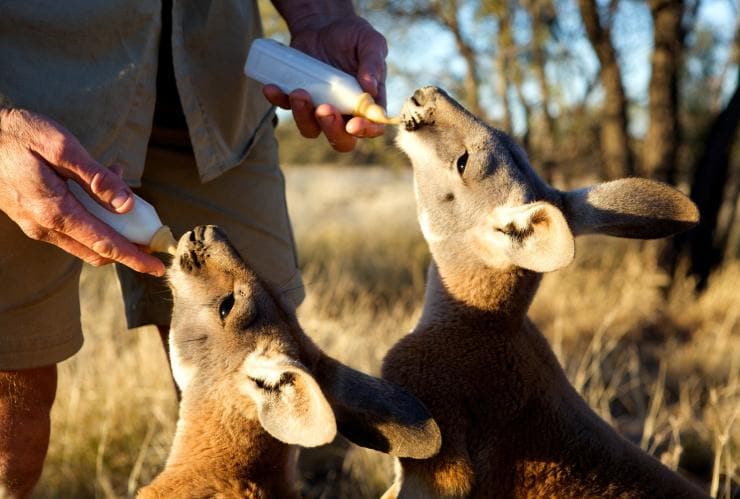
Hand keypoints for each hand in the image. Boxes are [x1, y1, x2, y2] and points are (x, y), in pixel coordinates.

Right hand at [0, 108, 164, 275]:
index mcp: (56, 211)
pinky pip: (72, 228)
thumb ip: (96, 178)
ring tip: (127, 197)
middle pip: (97, 250)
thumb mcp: (62, 148)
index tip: (158, 268)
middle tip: (152, 237)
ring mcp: (37, 226)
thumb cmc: (21, 136)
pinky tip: (101, 191)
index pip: (104, 244)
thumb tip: (127, 205)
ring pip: (85, 241)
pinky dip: (94, 219)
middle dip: (128, 249)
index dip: (134, 257)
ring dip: (111, 228)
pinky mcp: (33, 219)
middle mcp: (46, 226)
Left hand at [263, 12, 387, 151]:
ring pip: (310, 129)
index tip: (353, 124)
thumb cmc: (352, 35)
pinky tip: (271, 87)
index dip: (365, 132)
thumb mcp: (370, 42)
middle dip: (332, 130)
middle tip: (324, 109)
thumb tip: (371, 88)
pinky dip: (278, 100)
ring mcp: (319, 109)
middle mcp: (345, 113)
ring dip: (303, 117)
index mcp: (367, 104)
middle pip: (341, 139)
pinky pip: (286, 107)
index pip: (372, 128)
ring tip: (299, 92)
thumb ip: (374, 62)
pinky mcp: (298, 99)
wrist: (323, 24)